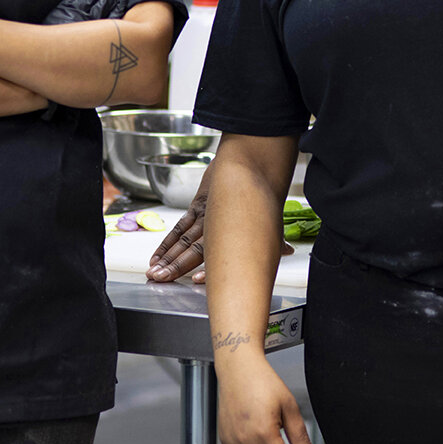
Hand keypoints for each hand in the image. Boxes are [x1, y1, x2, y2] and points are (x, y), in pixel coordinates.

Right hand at [147, 178, 292, 283]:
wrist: (248, 161)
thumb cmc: (259, 191)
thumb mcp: (270, 216)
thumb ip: (276, 238)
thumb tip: (289, 252)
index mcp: (231, 229)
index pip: (214, 253)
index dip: (206, 269)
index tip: (195, 282)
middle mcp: (214, 223)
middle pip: (191, 248)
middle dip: (174, 266)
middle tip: (159, 279)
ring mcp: (203, 214)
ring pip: (181, 239)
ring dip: (166, 256)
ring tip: (153, 271)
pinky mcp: (196, 206)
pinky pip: (179, 226)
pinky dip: (166, 241)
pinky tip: (157, 254)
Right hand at [215, 356, 313, 443]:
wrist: (238, 369)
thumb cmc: (261, 382)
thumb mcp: (289, 405)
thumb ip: (299, 434)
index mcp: (264, 433)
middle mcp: (246, 441)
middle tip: (282, 438)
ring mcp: (233, 443)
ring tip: (269, 434)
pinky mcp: (225, 441)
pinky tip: (256, 437)